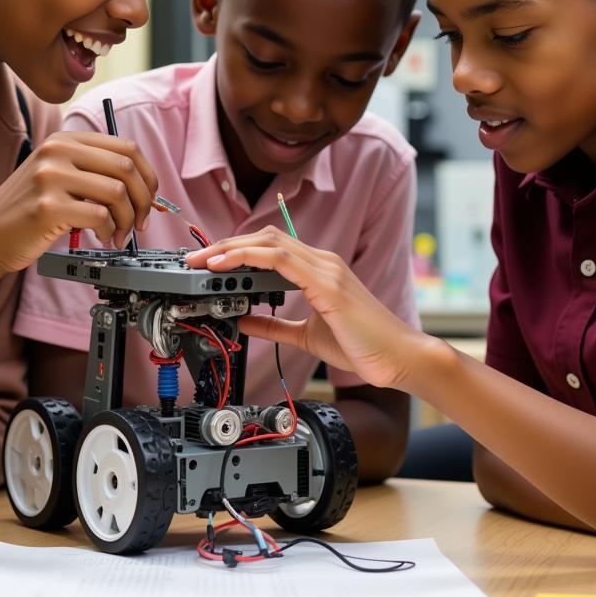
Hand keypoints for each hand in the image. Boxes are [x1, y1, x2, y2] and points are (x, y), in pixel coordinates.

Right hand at [0, 131, 157, 276]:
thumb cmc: (28, 212)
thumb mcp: (58, 176)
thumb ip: (94, 171)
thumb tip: (146, 187)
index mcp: (64, 140)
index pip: (126, 148)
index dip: (148, 176)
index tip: (149, 198)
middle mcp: (56, 151)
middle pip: (127, 167)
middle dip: (143, 200)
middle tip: (140, 222)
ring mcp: (50, 177)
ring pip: (117, 192)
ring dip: (126, 220)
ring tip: (118, 234)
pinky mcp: (48, 206)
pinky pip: (100, 216)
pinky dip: (109, 231)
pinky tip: (101, 238)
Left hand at [186, 226, 434, 390]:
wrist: (401, 359)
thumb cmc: (364, 346)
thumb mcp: (306, 335)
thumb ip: (275, 326)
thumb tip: (244, 320)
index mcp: (319, 270)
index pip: (270, 247)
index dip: (236, 248)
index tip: (208, 262)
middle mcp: (322, 262)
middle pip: (265, 238)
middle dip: (225, 244)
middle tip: (194, 258)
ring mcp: (327, 269)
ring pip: (270, 243)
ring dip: (231, 249)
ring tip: (203, 260)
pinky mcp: (329, 284)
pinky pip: (283, 261)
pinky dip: (250, 259)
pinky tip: (227, 267)